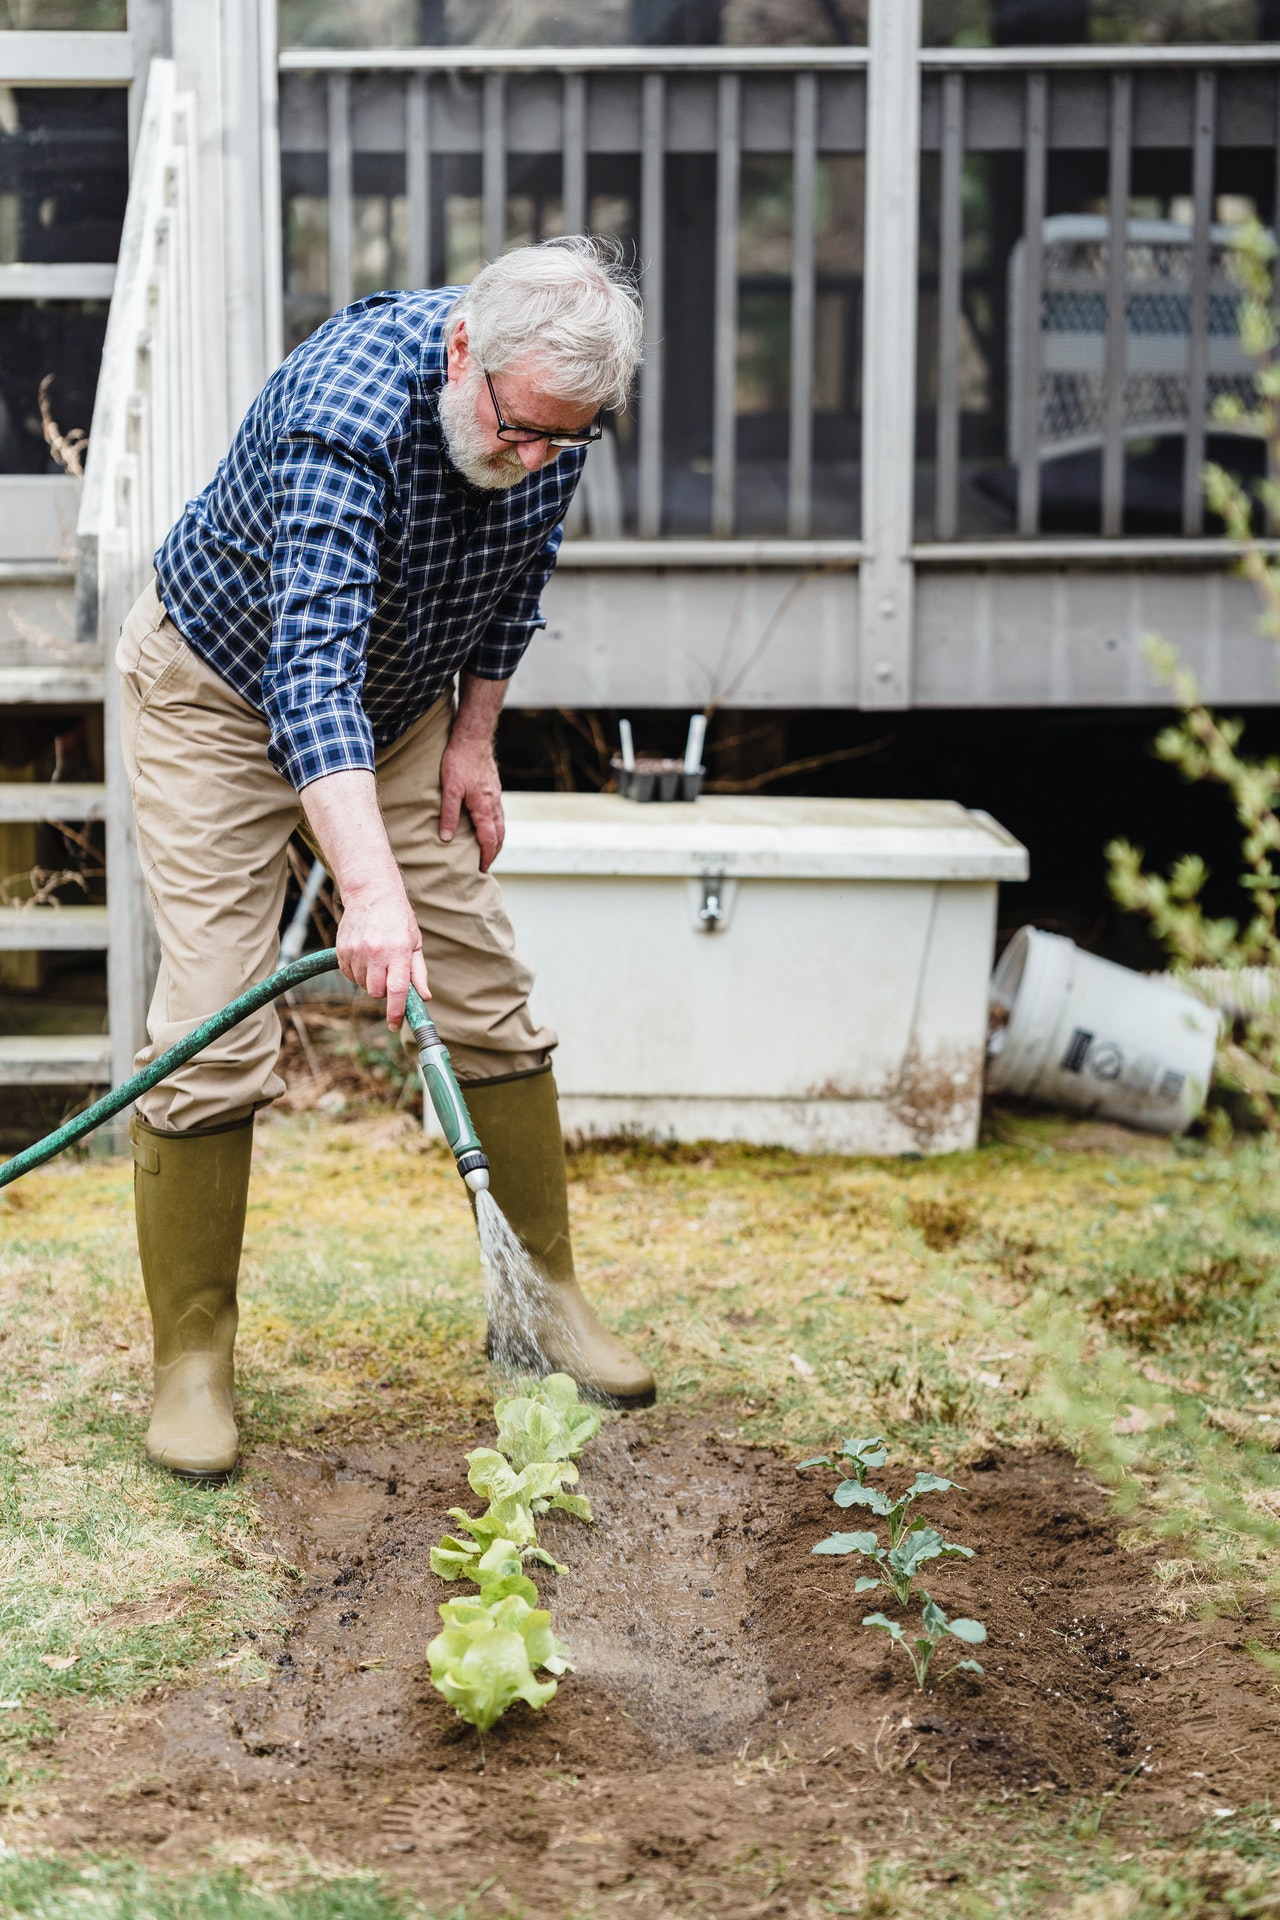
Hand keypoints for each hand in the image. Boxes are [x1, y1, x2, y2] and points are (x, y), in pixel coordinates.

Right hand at [336, 878, 429, 1030]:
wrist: (371, 894)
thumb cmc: (398, 920)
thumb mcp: (415, 943)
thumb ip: (418, 973)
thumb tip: (424, 997)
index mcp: (398, 952)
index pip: (396, 991)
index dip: (395, 1012)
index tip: (394, 1025)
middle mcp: (376, 953)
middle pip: (377, 992)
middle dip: (384, 991)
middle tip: (389, 974)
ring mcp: (356, 951)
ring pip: (362, 985)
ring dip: (370, 980)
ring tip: (377, 959)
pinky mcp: (342, 950)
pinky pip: (348, 975)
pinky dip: (357, 972)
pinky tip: (364, 956)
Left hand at [439, 731, 504, 871]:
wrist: (473, 737)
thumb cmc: (459, 761)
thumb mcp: (449, 788)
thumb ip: (449, 814)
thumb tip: (447, 838)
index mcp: (484, 807)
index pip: (489, 840)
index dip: (487, 856)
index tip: (482, 869)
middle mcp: (494, 804)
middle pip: (499, 835)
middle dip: (494, 852)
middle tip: (487, 864)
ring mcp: (496, 795)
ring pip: (501, 824)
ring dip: (497, 840)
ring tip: (489, 850)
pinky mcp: (494, 788)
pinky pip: (499, 813)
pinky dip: (497, 826)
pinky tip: (489, 824)